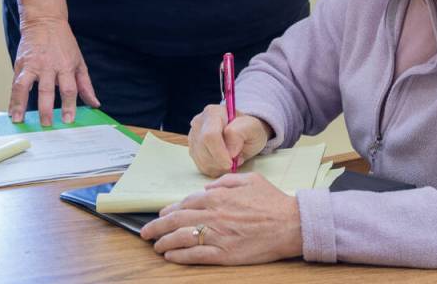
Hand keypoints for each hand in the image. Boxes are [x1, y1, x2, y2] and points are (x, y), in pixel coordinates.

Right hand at [9, 16, 98, 124]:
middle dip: (46, 109)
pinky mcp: (20, 64)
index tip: (68, 120)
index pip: (69, 88)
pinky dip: (12, 98)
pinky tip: (11, 111)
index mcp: (66, 65)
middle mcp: (48, 66)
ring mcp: (32, 64)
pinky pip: (15, 83)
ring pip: (24, 86)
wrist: (45, 20)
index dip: (69, 105)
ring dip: (21, 104)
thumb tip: (95, 104)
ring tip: (19, 120)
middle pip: (47, 90)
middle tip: (46, 124)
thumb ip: (85, 84)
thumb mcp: (78, 60)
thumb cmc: (64, 42)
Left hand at [140, 173, 302, 264]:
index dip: (170, 209)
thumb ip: (225, 181)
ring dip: (165, 242)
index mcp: (218, 196)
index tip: (161, 213)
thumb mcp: (249, 179)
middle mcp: (213, 214)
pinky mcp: (225, 253)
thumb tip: (208, 185)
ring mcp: (218, 235)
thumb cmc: (272, 201)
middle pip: (177, 220)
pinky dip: (180, 256)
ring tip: (155, 245)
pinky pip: (196, 255)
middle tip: (145, 232)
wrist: (291, 223)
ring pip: (182, 237)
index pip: (185, 202)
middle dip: (157, 226)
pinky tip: (171, 256)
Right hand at [188, 105, 270, 176]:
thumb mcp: (252, 127)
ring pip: (201, 160)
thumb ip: (240, 133)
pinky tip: (223, 162)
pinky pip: (201, 166)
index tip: (231, 162)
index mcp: (213, 112)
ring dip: (218, 167)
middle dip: (220, 162)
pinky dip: (214, 169)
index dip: (220, 153)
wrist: (243, 132)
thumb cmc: (248, 129)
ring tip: (230, 160)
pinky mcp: (193, 149)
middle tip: (235, 161)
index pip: (210, 135)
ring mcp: (193, 136)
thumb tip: (229, 150)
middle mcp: (199, 122)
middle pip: (203, 150)